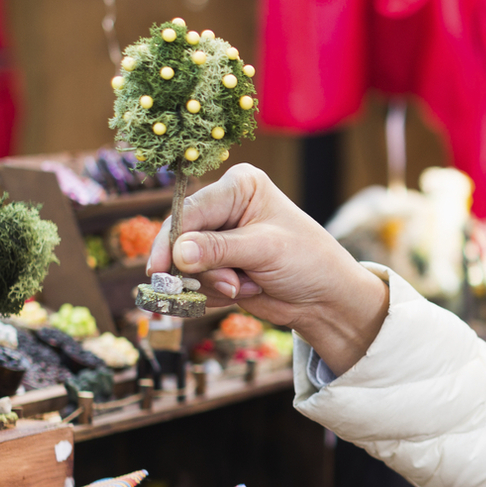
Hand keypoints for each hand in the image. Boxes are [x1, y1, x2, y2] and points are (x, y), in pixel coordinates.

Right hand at [146, 164, 388, 372]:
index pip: (191, 209)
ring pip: (184, 266)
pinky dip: (212, 295)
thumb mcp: (265, 250)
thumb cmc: (307, 262)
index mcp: (239, 187)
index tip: (160, 268)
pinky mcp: (216, 267)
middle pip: (180, 238)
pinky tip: (244, 293)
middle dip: (200, 269)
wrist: (325, 299)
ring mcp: (218, 239)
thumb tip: (179, 253)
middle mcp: (224, 208)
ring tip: (246, 286)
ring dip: (211, 285)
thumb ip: (219, 250)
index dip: (172, 239)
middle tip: (231, 286)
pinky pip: (193, 284)